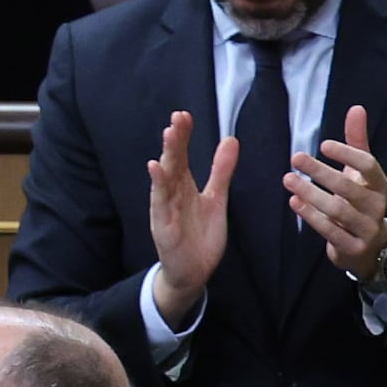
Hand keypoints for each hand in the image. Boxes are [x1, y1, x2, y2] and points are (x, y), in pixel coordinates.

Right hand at [141, 106, 237, 325]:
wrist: (194, 270)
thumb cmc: (201, 235)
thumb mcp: (216, 199)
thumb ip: (221, 171)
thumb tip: (230, 140)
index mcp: (183, 187)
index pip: (182, 156)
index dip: (184, 137)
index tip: (184, 115)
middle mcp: (171, 194)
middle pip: (173, 162)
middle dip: (175, 141)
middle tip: (178, 118)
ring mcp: (165, 208)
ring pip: (165, 178)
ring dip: (167, 156)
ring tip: (170, 135)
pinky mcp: (163, 225)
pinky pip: (159, 202)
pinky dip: (158, 185)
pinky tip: (156, 168)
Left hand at [285, 104, 386, 287]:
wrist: (370, 246)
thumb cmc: (360, 200)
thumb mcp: (361, 172)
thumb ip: (356, 142)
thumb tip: (356, 108)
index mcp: (379, 184)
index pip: (368, 165)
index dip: (347, 153)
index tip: (322, 144)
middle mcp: (377, 206)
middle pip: (349, 187)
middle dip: (321, 172)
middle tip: (295, 158)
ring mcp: (366, 228)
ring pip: (338, 210)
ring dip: (311, 194)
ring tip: (288, 180)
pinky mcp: (353, 247)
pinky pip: (331, 231)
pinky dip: (311, 217)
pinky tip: (294, 202)